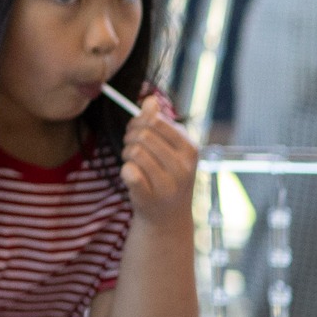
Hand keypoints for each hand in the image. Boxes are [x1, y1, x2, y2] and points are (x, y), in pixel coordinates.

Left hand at [118, 91, 198, 222]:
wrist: (168, 217)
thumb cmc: (167, 175)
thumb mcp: (170, 148)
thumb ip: (159, 122)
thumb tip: (149, 100)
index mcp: (190, 150)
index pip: (156, 121)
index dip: (140, 122)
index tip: (137, 130)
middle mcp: (183, 167)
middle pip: (143, 135)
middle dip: (131, 137)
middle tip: (131, 146)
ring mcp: (168, 184)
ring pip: (134, 151)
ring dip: (127, 154)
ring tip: (134, 162)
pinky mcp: (150, 197)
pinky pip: (128, 171)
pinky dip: (125, 170)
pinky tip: (133, 176)